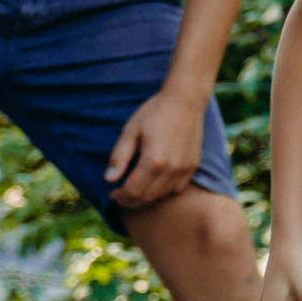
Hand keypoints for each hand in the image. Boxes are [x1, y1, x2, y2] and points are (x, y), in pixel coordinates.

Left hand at [105, 83, 209, 207]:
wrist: (185, 100)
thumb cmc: (155, 112)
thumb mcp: (130, 130)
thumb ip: (119, 156)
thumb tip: (109, 179)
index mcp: (153, 161)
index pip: (133, 190)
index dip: (120, 196)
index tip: (113, 193)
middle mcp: (171, 169)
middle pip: (147, 196)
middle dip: (131, 200)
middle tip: (121, 196)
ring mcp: (184, 169)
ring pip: (162, 195)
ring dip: (147, 197)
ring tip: (136, 190)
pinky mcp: (193, 166)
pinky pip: (177, 188)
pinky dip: (164, 191)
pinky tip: (155, 184)